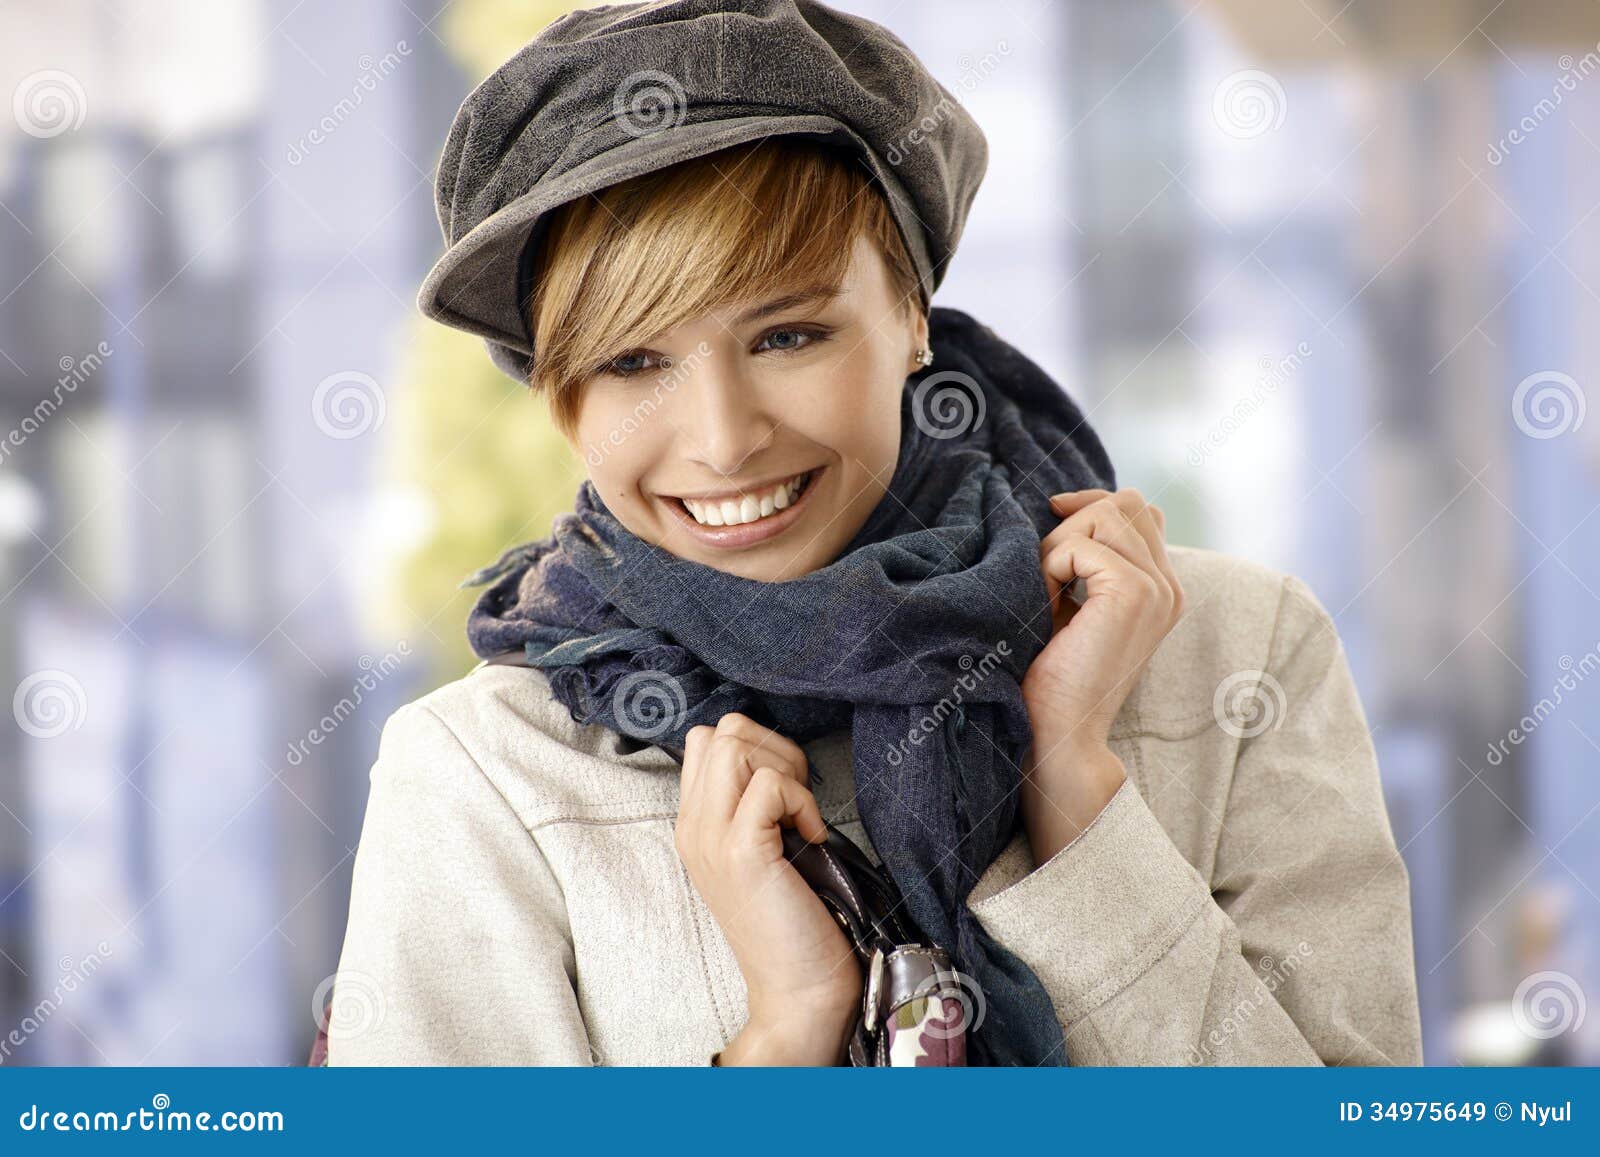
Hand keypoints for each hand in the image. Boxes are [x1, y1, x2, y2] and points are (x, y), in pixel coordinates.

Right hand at [675, 713, 860, 1064]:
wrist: (798, 989)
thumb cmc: (796, 919)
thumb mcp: (765, 848)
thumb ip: (757, 803)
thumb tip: (782, 756)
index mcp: (695, 824)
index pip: (706, 739)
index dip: (757, 747)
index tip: (786, 792)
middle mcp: (693, 826)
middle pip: (720, 730)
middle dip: (772, 748)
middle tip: (796, 801)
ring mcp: (710, 838)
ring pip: (734, 742)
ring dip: (785, 770)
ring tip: (799, 818)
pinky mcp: (739, 852)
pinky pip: (770, 783)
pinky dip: (803, 800)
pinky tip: (811, 838)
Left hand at [1018, 488, 1183, 860]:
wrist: (1061, 732)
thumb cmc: (1055, 674)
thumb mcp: (1076, 604)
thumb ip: (1087, 560)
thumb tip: (1066, 505)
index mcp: (1161, 588)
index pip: (1139, 509)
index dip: (1093, 502)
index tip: (1052, 515)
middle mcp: (1169, 585)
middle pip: (1124, 503)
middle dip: (1074, 522)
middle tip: (1045, 572)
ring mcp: (1157, 588)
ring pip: (1105, 514)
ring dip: (1060, 544)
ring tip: (1046, 590)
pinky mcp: (1134, 594)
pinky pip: (1083, 545)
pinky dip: (1052, 565)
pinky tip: (1046, 603)